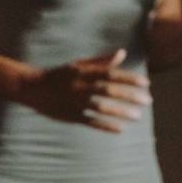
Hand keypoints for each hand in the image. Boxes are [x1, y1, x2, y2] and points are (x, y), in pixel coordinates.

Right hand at [17, 48, 151, 132]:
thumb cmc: (60, 75)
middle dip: (129, 95)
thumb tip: (122, 53)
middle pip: (108, 90)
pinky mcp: (71, 116)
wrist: (34, 88)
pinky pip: (91, 121)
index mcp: (83, 72)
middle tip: (147, 100)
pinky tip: (120, 129)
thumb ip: (101, 61)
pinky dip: (105, 125)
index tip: (146, 83)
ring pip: (101, 107)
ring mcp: (75, 102)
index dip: (129, 78)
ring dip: (121, 112)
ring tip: (138, 116)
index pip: (110, 73)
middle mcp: (80, 86)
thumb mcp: (79, 64)